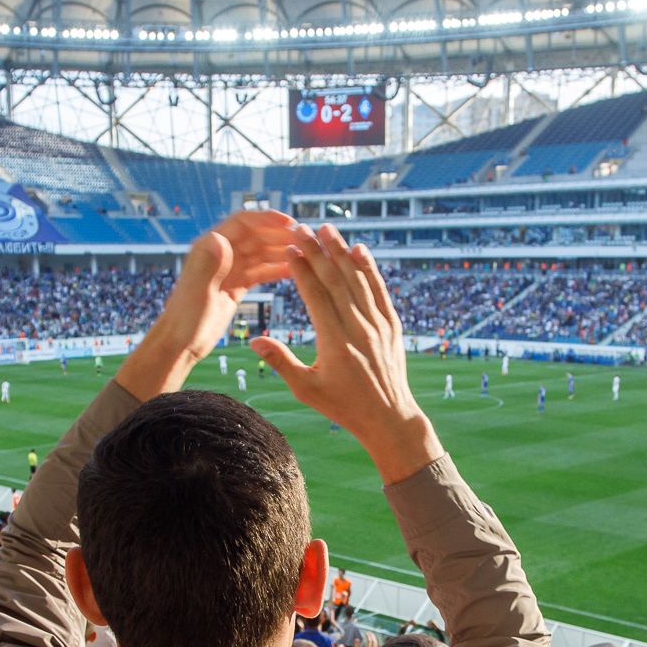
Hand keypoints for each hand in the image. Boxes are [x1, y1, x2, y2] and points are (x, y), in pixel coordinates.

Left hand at [144, 210, 295, 367]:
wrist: (180, 344)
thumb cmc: (185, 320)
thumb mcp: (198, 292)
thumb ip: (209, 265)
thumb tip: (222, 238)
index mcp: (209, 248)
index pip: (242, 223)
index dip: (267, 219)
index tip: (290, 223)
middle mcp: (220, 254)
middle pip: (255, 236)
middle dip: (280, 234)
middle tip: (306, 240)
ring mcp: (229, 270)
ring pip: (260, 253)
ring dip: (282, 251)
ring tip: (306, 254)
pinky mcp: (235, 286)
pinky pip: (260, 272)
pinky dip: (276, 270)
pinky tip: (294, 271)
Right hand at [254, 224, 441, 484]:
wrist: (388, 417)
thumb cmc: (343, 406)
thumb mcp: (306, 389)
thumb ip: (281, 363)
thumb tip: (254, 341)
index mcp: (335, 344)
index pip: (316, 296)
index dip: (302, 270)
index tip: (290, 249)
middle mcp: (359, 330)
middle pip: (336, 281)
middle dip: (318, 252)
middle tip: (302, 229)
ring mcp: (378, 326)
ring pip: (358, 281)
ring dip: (342, 252)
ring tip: (327, 229)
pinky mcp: (392, 327)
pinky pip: (380, 291)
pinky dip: (370, 269)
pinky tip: (360, 251)